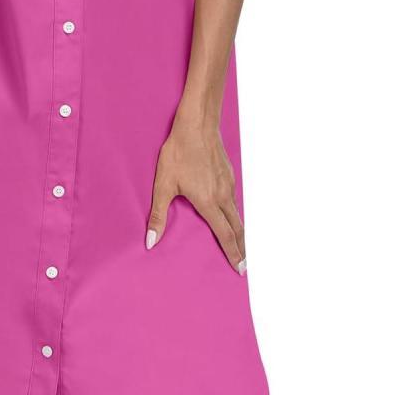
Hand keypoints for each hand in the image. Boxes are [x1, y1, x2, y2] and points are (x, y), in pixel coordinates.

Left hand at [145, 118, 246, 274]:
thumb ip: (158, 215)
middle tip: (244, 265)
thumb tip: (151, 241)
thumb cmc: (178, 153)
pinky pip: (234, 200)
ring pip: (237, 213)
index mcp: (208, 202)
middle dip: (242, 248)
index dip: (233, 254)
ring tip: (239, 243)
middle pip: (237, 228)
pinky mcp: (229, 174)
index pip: (225, 235)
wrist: (197, 125)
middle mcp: (223, 196)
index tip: (240, 269)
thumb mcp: (163, 185)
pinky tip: (230, 214)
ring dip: (240, 231)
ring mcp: (229, 184)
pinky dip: (236, 213)